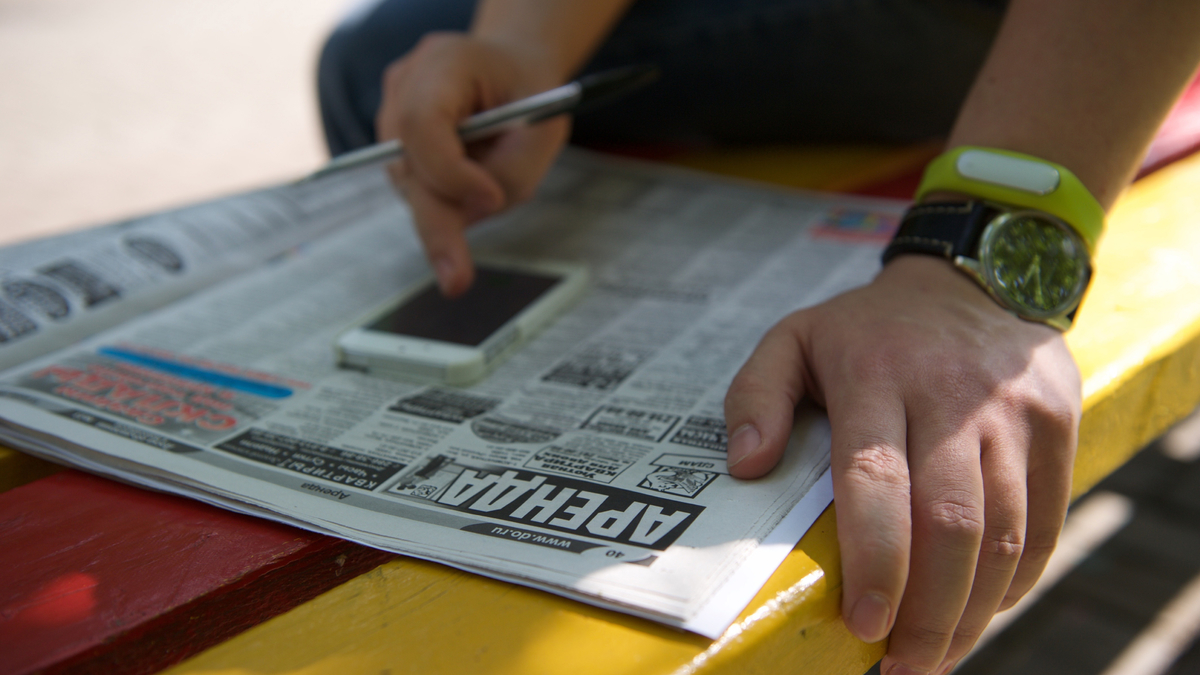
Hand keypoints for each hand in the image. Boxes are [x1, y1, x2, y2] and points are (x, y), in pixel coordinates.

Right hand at [376, 33, 570, 295]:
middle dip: (436, 226)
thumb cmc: (529, 91)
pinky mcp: (395, 147)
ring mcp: (391, 116)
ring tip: (492, 190)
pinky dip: (448, 201)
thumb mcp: (544, 127)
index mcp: (440, 63)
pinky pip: (417, 190)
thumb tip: (473, 211)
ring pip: (412, 186)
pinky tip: (474, 186)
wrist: (508, 68)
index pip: (422, 123)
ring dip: (452, 206)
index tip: (492, 200)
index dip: (450, 170)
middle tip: (456, 280)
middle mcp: (403, 87)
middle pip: (408, 166)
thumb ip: (513, 170)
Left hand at [724, 255, 1079, 673]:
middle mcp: (951, 395)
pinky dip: (1018, 580)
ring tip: (937, 655)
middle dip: (930, 611)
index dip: (875, 562)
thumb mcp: (794, 337)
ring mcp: (1012, 411)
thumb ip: (756, 395)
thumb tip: (745, 467)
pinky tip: (984, 611)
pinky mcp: (1057, 422)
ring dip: (974, 611)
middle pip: (950, 522)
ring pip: (1006, 533)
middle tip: (902, 665)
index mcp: (875, 375)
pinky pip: (1046, 521)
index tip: (864, 625)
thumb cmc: (868, 327)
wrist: (977, 275)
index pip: (876, 482)